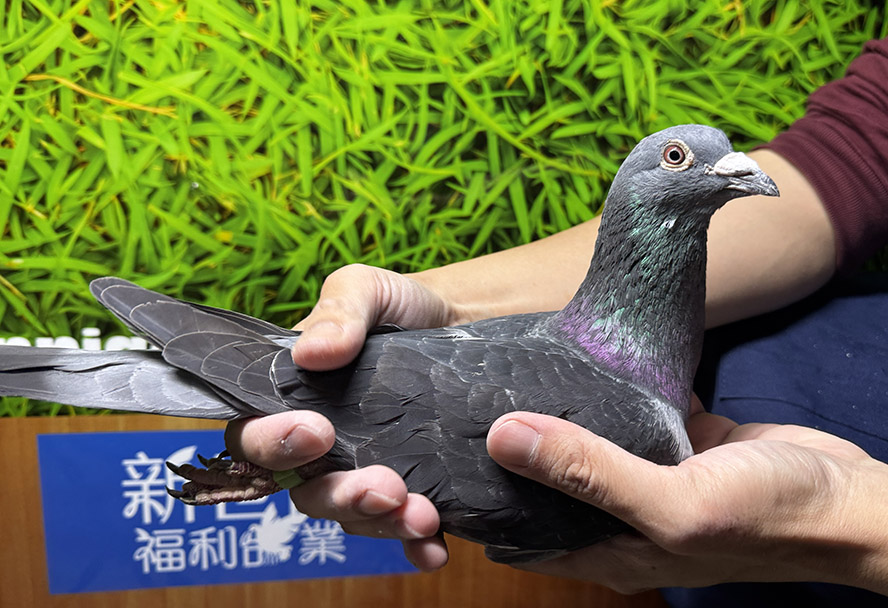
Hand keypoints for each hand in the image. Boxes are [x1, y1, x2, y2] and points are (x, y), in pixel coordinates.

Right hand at [225, 264, 454, 569]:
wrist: (464, 325)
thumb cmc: (398, 307)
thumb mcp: (366, 290)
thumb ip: (338, 312)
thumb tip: (309, 353)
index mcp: (292, 399)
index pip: (256, 437)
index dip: (272, 445)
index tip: (316, 430)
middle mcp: (322, 446)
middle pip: (305, 491)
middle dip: (340, 495)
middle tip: (383, 486)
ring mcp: (364, 471)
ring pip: (351, 517)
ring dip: (380, 523)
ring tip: (421, 514)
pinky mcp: (409, 490)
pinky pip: (401, 531)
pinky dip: (415, 546)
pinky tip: (435, 547)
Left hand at [485, 399, 887, 593]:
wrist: (848, 498)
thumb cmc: (766, 518)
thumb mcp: (672, 501)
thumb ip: (589, 472)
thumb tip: (503, 438)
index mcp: (608, 550)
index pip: (518, 535)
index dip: (478, 508)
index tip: (439, 464)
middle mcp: (619, 518)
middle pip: (545, 488)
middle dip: (507, 456)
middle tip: (464, 406)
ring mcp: (647, 477)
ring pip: (584, 448)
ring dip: (555, 419)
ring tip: (508, 375)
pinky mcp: (676, 443)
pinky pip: (627, 417)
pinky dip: (604, 394)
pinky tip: (580, 360)